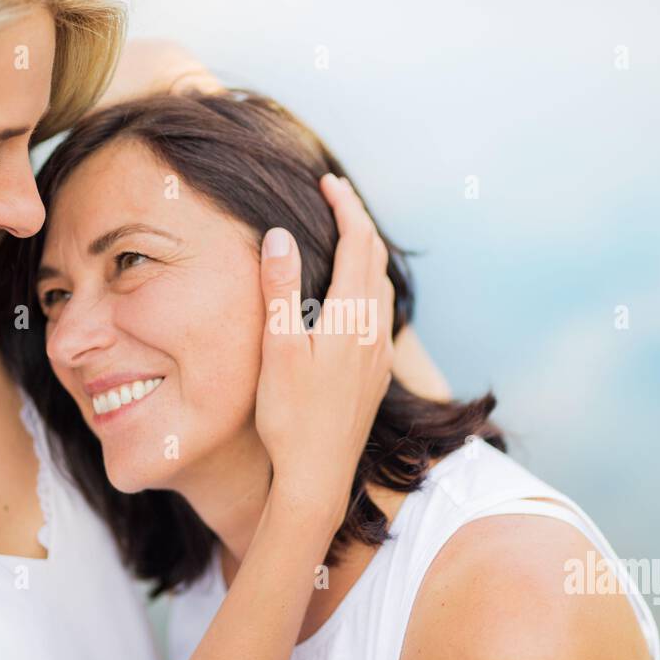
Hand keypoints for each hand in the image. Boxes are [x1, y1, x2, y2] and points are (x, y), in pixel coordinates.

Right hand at [254, 174, 394, 516]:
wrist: (319, 477)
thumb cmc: (291, 418)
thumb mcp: (278, 350)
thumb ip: (280, 290)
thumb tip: (281, 234)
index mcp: (350, 318)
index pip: (357, 243)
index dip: (345, 207)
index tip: (328, 182)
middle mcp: (372, 331)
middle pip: (375, 259)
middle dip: (357, 222)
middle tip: (335, 196)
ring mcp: (378, 354)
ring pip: (382, 286)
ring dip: (367, 253)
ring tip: (346, 235)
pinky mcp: (375, 374)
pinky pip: (380, 312)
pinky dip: (369, 284)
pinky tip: (354, 296)